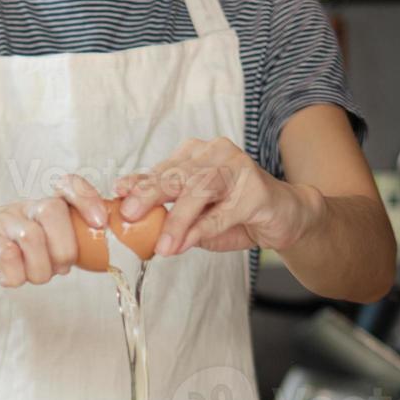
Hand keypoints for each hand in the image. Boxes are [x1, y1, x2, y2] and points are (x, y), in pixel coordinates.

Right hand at [0, 176, 106, 287]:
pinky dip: (13, 276)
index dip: (87, 200)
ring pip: (33, 239)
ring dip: (37, 270)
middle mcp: (23, 210)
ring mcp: (2, 223)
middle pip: (55, 215)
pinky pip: (8, 258)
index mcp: (39, 208)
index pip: (69, 189)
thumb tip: (91, 258)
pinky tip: (7, 277)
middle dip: (62, 252)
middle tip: (53, 269)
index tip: (100, 223)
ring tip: (27, 276)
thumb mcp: (33, 238)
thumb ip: (60, 244)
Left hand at [114, 138, 324, 256]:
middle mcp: (215, 153)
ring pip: (200, 190)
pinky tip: (186, 243)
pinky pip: (224, 211)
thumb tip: (136, 228)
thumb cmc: (234, 215)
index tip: (117, 195)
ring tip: (161, 245)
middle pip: (176, 174)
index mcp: (195, 156)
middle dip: (150, 194)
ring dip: (178, 219)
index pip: (162, 169)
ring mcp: (238, 167)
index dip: (139, 182)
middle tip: (128, 215)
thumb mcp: (195, 217)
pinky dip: (202, 229)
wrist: (283, 218)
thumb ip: (169, 216)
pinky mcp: (256, 189)